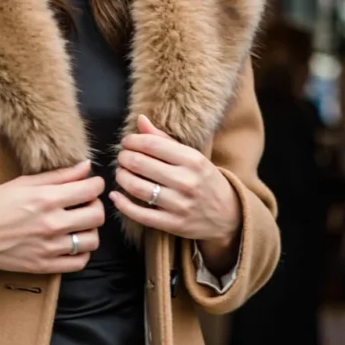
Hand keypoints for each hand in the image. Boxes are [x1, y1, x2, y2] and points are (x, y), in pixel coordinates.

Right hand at [0, 158, 104, 273]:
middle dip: (95, 205)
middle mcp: (51, 224)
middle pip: (97, 215)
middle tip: (85, 204)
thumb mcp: (24, 183)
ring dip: (89, 230)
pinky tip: (71, 243)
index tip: (91, 184)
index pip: (90, 190)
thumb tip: (86, 167)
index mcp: (46, 199)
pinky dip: (81, 253)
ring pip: (92, 240)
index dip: (96, 184)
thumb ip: (58, 176)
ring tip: (77, 225)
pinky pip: (79, 262)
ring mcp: (49, 247)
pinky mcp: (44, 265)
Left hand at [109, 114, 240, 272]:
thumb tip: (140, 120)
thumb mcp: (192, 157)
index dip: (132, 141)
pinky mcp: (173, 224)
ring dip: (121, 178)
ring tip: (120, 173)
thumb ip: (164, 139)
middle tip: (122, 158)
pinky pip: (140, 214)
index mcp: (192, 160)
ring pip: (137, 188)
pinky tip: (115, 196)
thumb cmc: (205, 181)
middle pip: (140, 164)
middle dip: (124, 158)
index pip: (152, 145)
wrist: (228, 215)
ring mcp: (179, 204)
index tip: (127, 142)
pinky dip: (122, 204)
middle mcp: (186, 181)